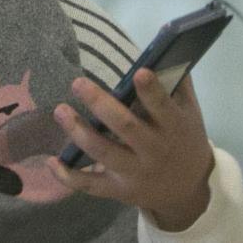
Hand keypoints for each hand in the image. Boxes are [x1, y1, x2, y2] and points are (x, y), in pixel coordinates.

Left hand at [47, 71, 214, 231]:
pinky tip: (51, 161)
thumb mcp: (191, 113)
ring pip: (103, 152)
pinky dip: (68, 176)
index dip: (151, 91)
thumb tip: (164, 52)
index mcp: (173, 127)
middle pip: (125, 126)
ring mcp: (135, 172)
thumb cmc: (185, 139)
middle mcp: (153, 150)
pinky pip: (90, 185)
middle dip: (100, 104)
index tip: (139, 72)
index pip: (162, 107)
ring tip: (61, 111)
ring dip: (78, 132)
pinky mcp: (119, 190)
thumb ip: (178, 84)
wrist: (188, 190)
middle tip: (78, 83)